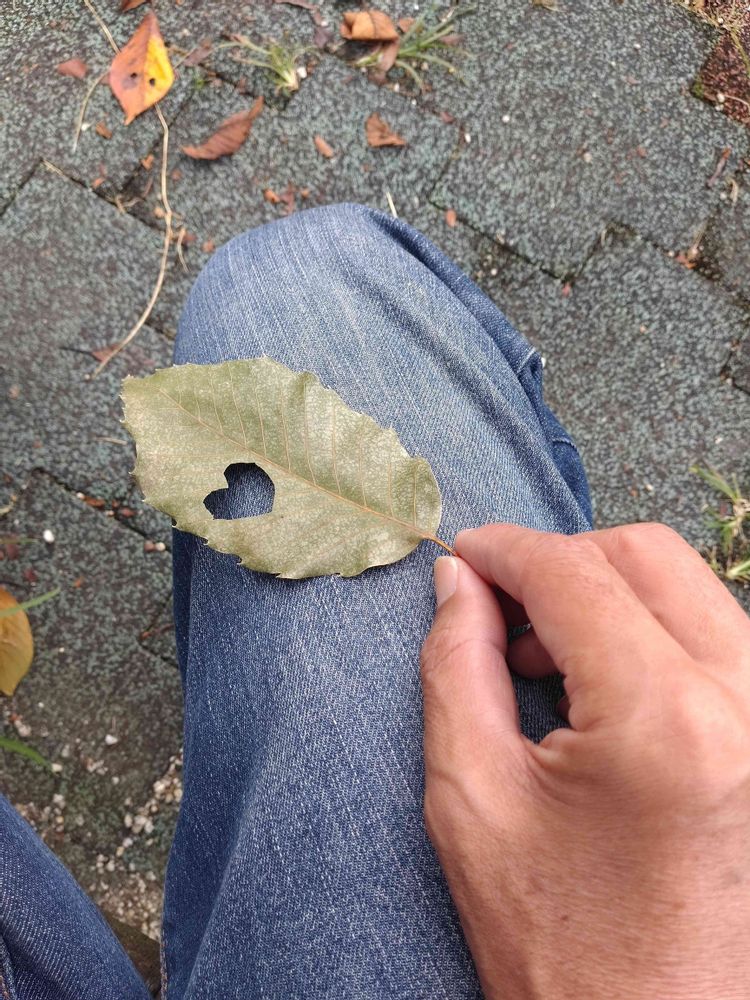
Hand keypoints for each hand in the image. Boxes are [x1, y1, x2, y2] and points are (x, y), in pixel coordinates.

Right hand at [420, 523, 749, 999]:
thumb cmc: (559, 945)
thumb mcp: (472, 799)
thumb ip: (457, 665)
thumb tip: (460, 582)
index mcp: (666, 721)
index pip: (575, 575)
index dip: (506, 550)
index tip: (463, 555)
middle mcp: (748, 706)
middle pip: (645, 557)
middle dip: (559, 560)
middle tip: (498, 603)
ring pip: (687, 588)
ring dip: (604, 592)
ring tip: (539, 652)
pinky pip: (715, 637)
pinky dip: (648, 629)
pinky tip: (595, 676)